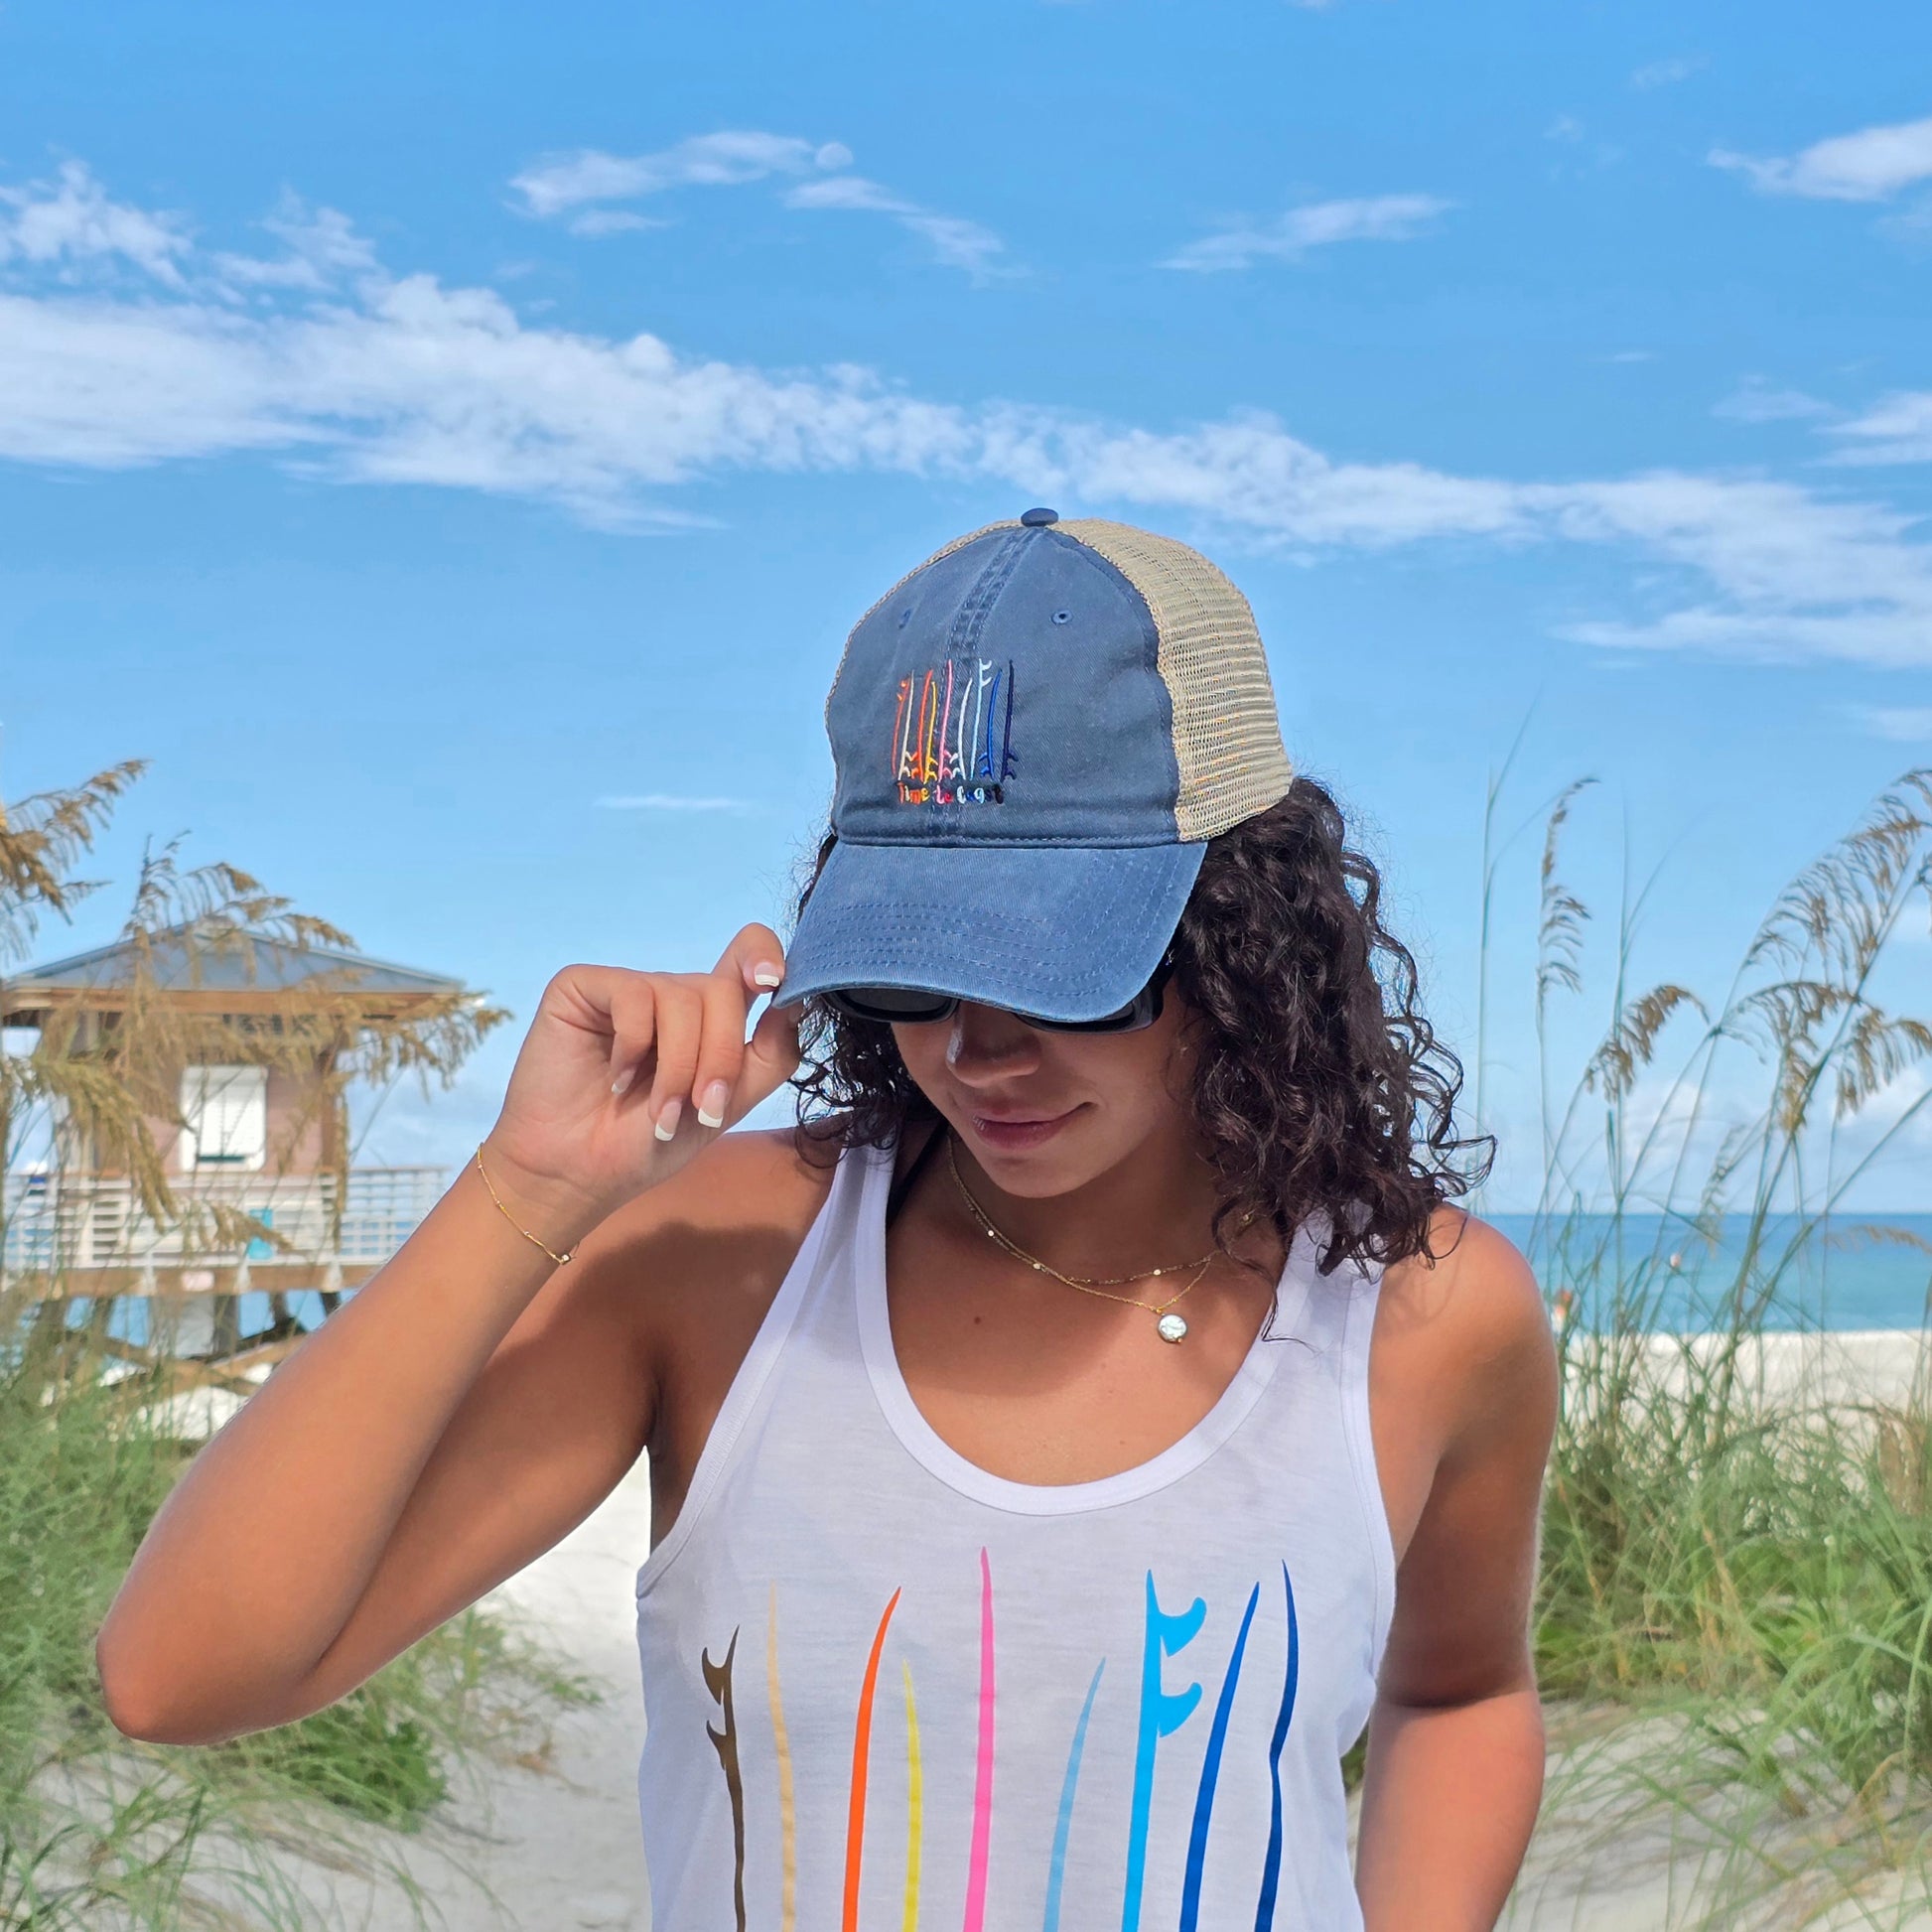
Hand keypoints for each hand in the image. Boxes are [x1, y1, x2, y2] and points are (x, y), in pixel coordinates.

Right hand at [477, 925, 800, 1246]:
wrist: (578, 1174)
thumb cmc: (647, 1143)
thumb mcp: (726, 1105)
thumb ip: (769, 1055)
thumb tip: (798, 1003)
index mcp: (710, 1017)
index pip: (748, 957)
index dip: (765, 956)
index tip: (774, 984)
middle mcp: (672, 994)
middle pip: (724, 990)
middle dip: (720, 1058)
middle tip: (701, 1110)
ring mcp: (629, 988)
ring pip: (683, 998)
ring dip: (678, 1069)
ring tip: (656, 1114)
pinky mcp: (585, 987)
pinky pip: (635, 997)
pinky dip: (633, 1048)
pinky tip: (616, 1080)